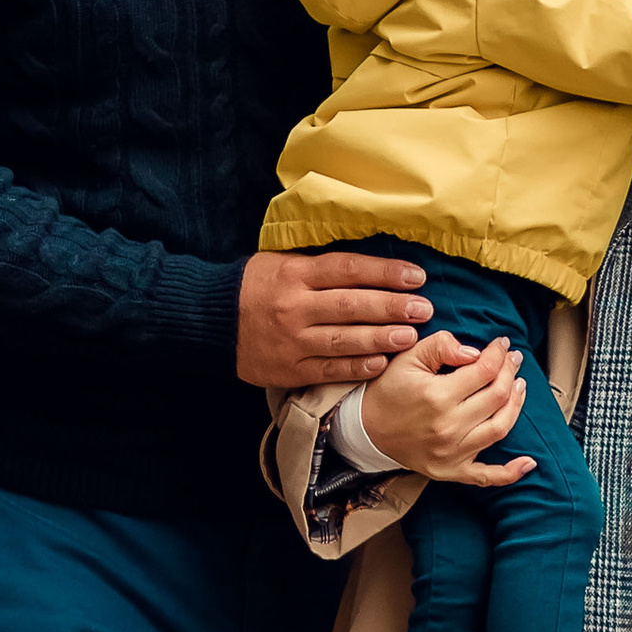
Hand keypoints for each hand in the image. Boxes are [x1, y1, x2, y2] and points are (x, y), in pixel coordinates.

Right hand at [238, 246, 424, 387]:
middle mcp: (295, 306)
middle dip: (392, 307)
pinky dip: (356, 367)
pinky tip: (380, 364)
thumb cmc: (253, 286)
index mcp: (295, 274)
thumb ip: (320, 266)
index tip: (415, 276)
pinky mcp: (288, 369)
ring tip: (410, 336)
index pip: (348, 269)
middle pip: (352, 305)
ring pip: (344, 340)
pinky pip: (328, 369)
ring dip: (381, 338)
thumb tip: (371, 267)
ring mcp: (292, 340)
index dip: (384, 272)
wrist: (208, 320)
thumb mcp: (282, 263)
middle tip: (423, 309)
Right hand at [359, 332, 533, 486]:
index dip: (498, 354)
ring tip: (519, 386)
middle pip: (497, 397)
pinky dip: (511, 472)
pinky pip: (487, 476)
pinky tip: (529, 462)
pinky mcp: (451, 471)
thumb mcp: (407, 358)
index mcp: (437, 397)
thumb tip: (475, 352)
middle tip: (513, 360)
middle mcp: (448, 427)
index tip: (502, 343)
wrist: (366, 429)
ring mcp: (452, 453)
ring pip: (500, 428)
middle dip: (510, 373)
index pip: (484, 370)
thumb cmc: (388, 390)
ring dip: (516, 405)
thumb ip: (442, 346)